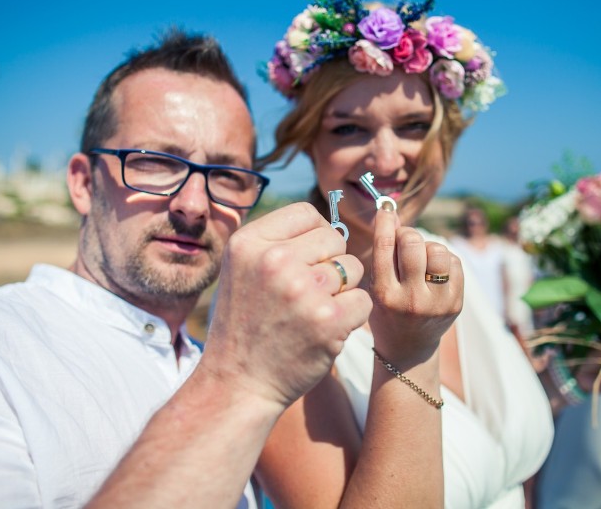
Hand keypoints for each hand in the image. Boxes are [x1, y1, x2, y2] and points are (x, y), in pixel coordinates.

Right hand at [201, 202, 371, 408]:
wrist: (237, 385)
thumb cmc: (245, 326)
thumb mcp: (242, 270)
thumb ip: (278, 243)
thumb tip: (329, 227)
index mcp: (249, 243)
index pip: (307, 214)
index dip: (315, 236)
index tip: (307, 261)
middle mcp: (274, 261)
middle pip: (335, 240)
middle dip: (331, 264)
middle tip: (309, 294)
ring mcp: (302, 290)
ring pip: (352, 268)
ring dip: (343, 290)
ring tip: (313, 313)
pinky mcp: (328, 320)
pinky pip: (363, 300)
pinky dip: (352, 316)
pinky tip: (326, 330)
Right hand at [368, 208, 463, 366]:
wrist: (408, 347)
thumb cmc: (386, 310)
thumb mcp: (374, 285)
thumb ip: (382, 252)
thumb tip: (391, 212)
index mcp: (385, 294)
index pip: (385, 247)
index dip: (385, 221)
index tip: (386, 208)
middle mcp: (411, 299)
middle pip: (414, 244)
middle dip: (408, 234)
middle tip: (404, 239)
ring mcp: (436, 303)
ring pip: (438, 251)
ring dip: (428, 247)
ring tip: (421, 258)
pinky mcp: (455, 303)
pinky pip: (454, 262)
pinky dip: (443, 259)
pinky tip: (434, 270)